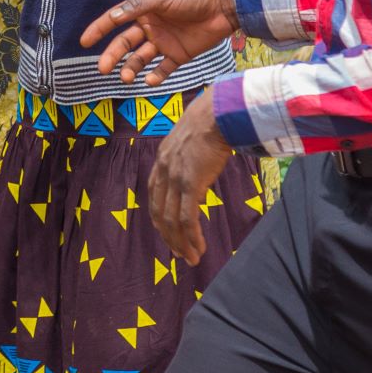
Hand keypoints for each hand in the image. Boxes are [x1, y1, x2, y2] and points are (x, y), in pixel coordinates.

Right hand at [80, 0, 239, 85]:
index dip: (99, 29)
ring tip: (126, 78)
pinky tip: (148, 81)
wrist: (223, 8)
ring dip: (131, 68)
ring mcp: (164, 42)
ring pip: (140, 59)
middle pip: (125, 44)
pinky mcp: (179, 55)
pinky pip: (163, 69)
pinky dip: (155, 77)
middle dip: (112, 56)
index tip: (84, 42)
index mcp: (143, 10)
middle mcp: (150, 27)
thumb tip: (112, 17)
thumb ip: (136, 8)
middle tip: (103, 69)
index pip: (115, 20)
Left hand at [149, 90, 236, 265]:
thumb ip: (187, 167)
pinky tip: (198, 248)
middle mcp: (163, 171)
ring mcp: (175, 178)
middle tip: (179, 254)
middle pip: (159, 214)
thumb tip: (198, 189)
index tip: (169, 235)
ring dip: (181, 243)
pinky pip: (187, 217)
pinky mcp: (190, 183)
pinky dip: (191, 236)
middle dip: (169, 237)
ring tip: (191, 258)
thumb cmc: (209, 126)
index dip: (160, 220)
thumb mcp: (189, 146)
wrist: (217, 114)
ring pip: (171, 220)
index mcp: (161, 162)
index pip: (154, 198)